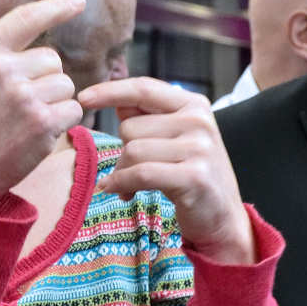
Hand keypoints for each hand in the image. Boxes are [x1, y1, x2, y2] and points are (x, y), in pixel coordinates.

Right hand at [0, 0, 85, 210]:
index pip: (26, 17)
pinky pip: (73, 109)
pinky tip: (37, 134)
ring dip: (55, 103)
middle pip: (52, 59)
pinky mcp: (41, 121)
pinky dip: (62, 122)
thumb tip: (37, 27)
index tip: (78, 2)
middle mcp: (1, 68)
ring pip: (65, 85)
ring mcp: (22, 95)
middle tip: (18, 107)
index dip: (56, 7)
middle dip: (46, 81)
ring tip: (24, 122)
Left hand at [78, 77, 254, 262]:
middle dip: (122, 152)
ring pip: (132, 150)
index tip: (83, 97)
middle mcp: (199, 121)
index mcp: (194, 105)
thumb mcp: (176, 139)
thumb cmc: (192, 175)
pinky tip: (120, 192)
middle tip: (130, 172)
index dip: (110, 91)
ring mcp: (199, 148)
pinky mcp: (194, 176)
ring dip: (123, 172)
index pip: (143, 88)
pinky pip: (141, 174)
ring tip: (130, 186)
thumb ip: (148, 117)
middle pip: (131, 126)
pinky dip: (123, 183)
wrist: (223, 217)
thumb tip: (116, 101)